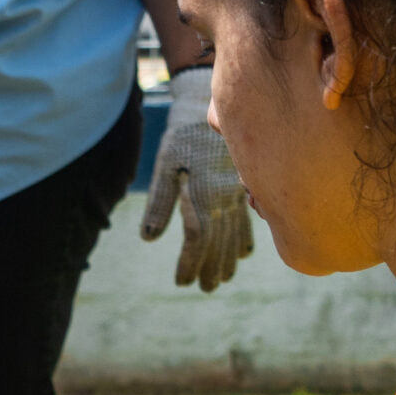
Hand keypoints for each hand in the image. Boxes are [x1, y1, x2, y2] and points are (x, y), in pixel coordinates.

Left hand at [141, 66, 253, 292]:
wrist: (212, 106)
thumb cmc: (183, 136)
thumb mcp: (166, 165)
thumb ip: (160, 202)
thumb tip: (148, 238)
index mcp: (204, 195)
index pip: (197, 239)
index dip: (189, 263)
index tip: (181, 282)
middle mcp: (225, 198)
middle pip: (219, 242)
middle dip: (210, 267)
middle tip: (204, 288)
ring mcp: (238, 193)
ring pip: (235, 234)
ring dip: (228, 258)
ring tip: (222, 279)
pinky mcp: (244, 186)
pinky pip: (246, 219)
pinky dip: (244, 238)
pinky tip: (243, 253)